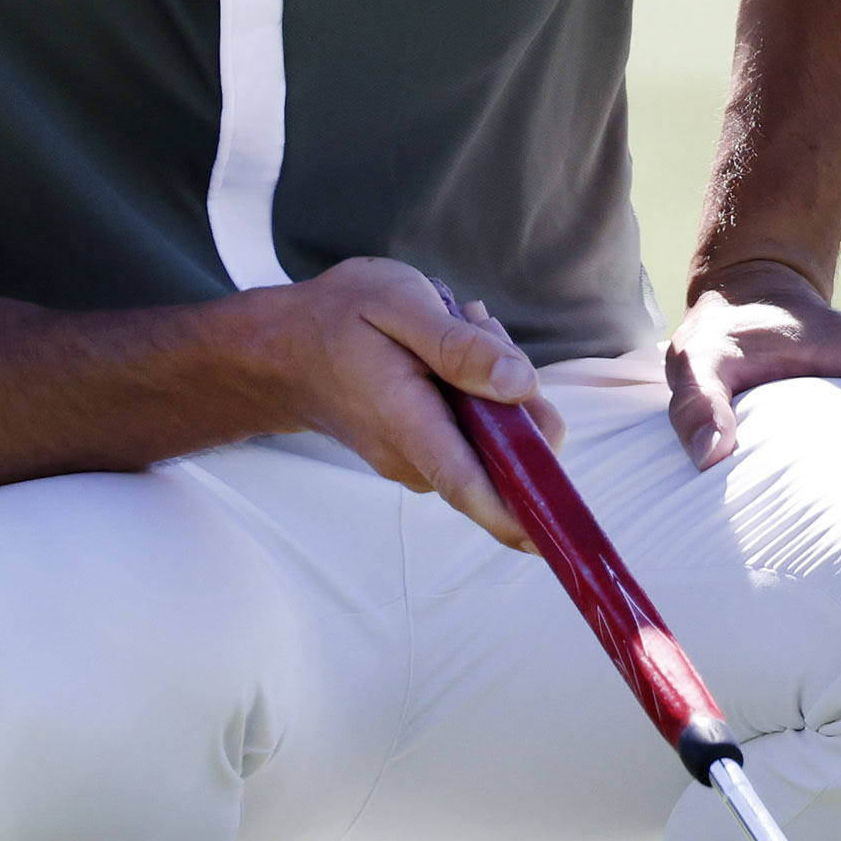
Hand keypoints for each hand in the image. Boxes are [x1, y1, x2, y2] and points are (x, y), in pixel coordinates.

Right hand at [250, 259, 566, 546]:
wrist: (281, 349)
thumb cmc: (335, 319)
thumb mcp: (399, 304)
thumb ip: (460, 347)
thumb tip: (520, 384)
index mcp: (409, 423)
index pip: (471, 486)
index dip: (521, 516)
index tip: (559, 535)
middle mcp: (414, 458)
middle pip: (503, 450)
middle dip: (517, 391)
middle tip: (477, 325)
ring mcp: (417, 461)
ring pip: (493, 435)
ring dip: (494, 382)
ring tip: (454, 326)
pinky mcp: (423, 453)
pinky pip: (475, 430)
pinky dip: (476, 388)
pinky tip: (448, 347)